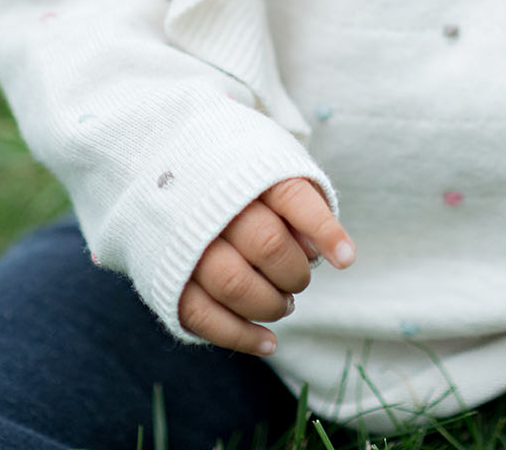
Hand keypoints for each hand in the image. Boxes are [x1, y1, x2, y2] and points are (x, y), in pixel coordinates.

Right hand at [177, 176, 354, 355]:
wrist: (158, 162)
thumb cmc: (232, 174)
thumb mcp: (268, 165)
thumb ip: (297, 199)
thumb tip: (315, 250)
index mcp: (246, 171)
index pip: (293, 198)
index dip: (324, 230)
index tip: (346, 259)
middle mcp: (215, 206)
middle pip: (267, 244)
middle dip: (294, 274)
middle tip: (299, 282)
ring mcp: (188, 242)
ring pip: (235, 284)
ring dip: (269, 305)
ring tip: (283, 305)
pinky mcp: (168, 276)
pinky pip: (203, 316)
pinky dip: (240, 336)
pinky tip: (268, 342)